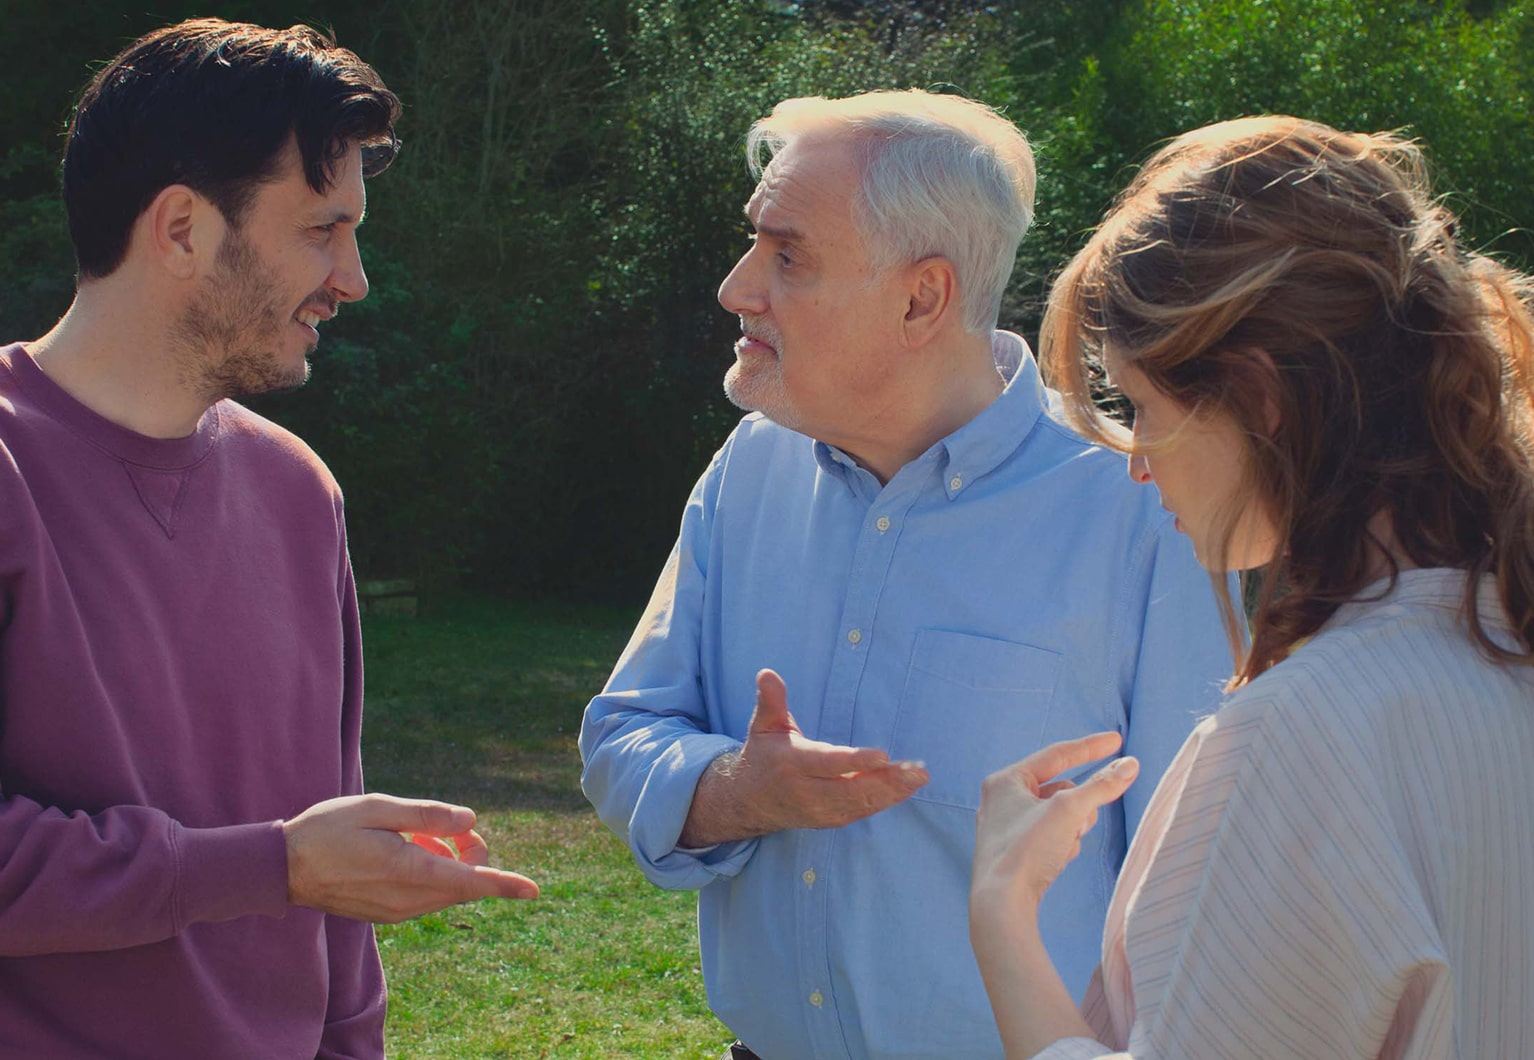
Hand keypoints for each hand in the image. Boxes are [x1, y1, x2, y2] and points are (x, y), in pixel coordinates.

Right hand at [283, 794, 538, 922]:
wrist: (283, 868)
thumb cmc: (328, 830)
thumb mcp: (378, 808)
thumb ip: (426, 815)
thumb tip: (469, 821)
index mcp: (409, 871)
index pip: (471, 882)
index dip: (505, 884)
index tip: (534, 890)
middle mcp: (408, 899)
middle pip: (463, 883)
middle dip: (472, 855)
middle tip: (449, 826)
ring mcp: (397, 911)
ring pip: (445, 890)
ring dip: (448, 862)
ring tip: (414, 835)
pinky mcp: (387, 914)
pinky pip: (425, 896)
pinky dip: (429, 873)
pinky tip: (403, 851)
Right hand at [679, 669, 928, 845]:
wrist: (749, 801)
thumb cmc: (764, 754)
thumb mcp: (763, 725)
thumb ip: (770, 701)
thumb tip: (767, 673)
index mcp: (792, 763)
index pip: (827, 762)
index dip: (855, 760)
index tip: (883, 755)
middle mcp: (807, 791)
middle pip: (851, 790)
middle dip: (887, 781)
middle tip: (917, 771)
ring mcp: (819, 810)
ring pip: (860, 804)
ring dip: (892, 792)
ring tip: (918, 777)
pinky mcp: (829, 820)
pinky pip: (861, 812)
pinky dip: (885, 801)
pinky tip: (906, 788)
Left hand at [970, 732, 1137, 922]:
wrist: (1002, 904)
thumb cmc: (1027, 850)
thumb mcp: (1069, 811)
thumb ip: (1101, 786)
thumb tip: (1129, 765)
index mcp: (1005, 781)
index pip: (1056, 755)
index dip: (1090, 747)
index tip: (1117, 741)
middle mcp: (1001, 800)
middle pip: (1060, 790)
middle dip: (1078, 806)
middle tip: (1080, 822)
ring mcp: (1007, 827)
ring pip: (1058, 816)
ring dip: (1072, 828)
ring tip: (1063, 846)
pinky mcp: (1015, 852)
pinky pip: (1051, 837)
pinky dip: (1062, 845)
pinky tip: (1056, 861)